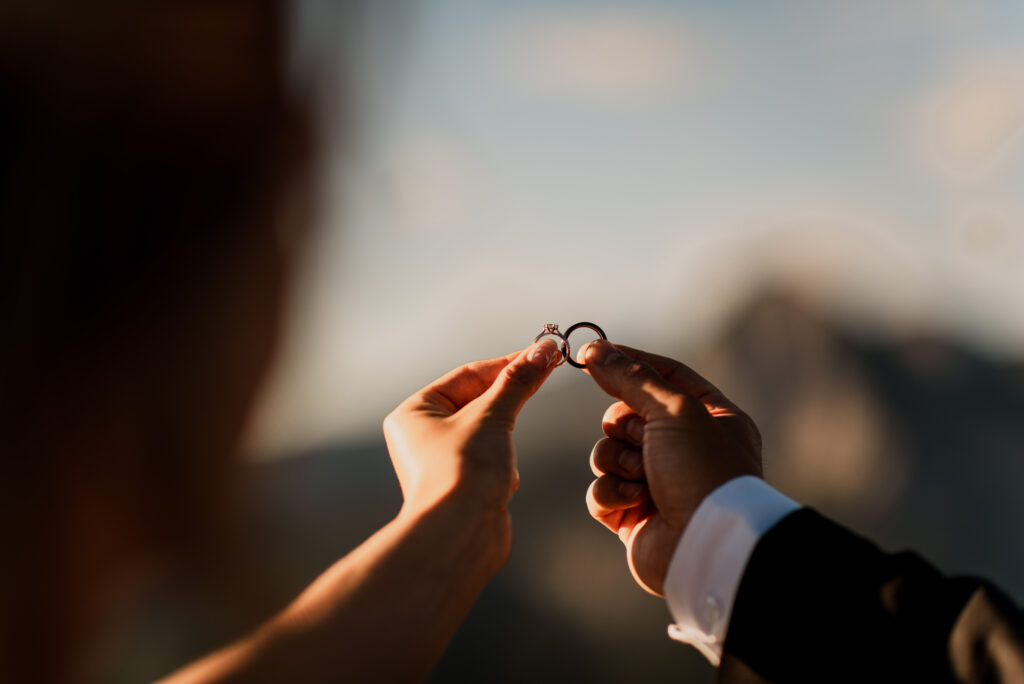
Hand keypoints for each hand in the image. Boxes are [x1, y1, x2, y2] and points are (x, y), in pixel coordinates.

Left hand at [383, 339, 561, 535]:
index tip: (543, 351)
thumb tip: (543, 350)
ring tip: (504, 452)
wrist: (461, 535)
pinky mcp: (463, 485)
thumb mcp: (493, 416)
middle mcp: (423, 435)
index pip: (468, 375)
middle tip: (547, 370)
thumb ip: (518, 381)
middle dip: (508, 398)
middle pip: (477, 400)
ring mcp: (443, 461)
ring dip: (503, 437)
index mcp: (415, 412)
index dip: (508, 362)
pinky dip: (503, 465)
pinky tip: (503, 479)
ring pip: (487, 431)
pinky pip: (492, 460)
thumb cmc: (462, 473)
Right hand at [582, 340, 761, 595]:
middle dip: (625, 425)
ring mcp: (657, 483)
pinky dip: (611, 493)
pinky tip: (633, 502)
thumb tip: (594, 350)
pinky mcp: (633, 515)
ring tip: (641, 477)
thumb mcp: (673, 409)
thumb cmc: (703, 471)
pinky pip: (601, 489)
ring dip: (617, 460)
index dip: (631, 362)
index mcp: (710, 418)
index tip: (593, 352)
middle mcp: (685, 449)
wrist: (705, 545)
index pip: (666, 374)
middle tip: (642, 438)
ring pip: (607, 451)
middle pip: (626, 413)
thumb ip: (631, 376)